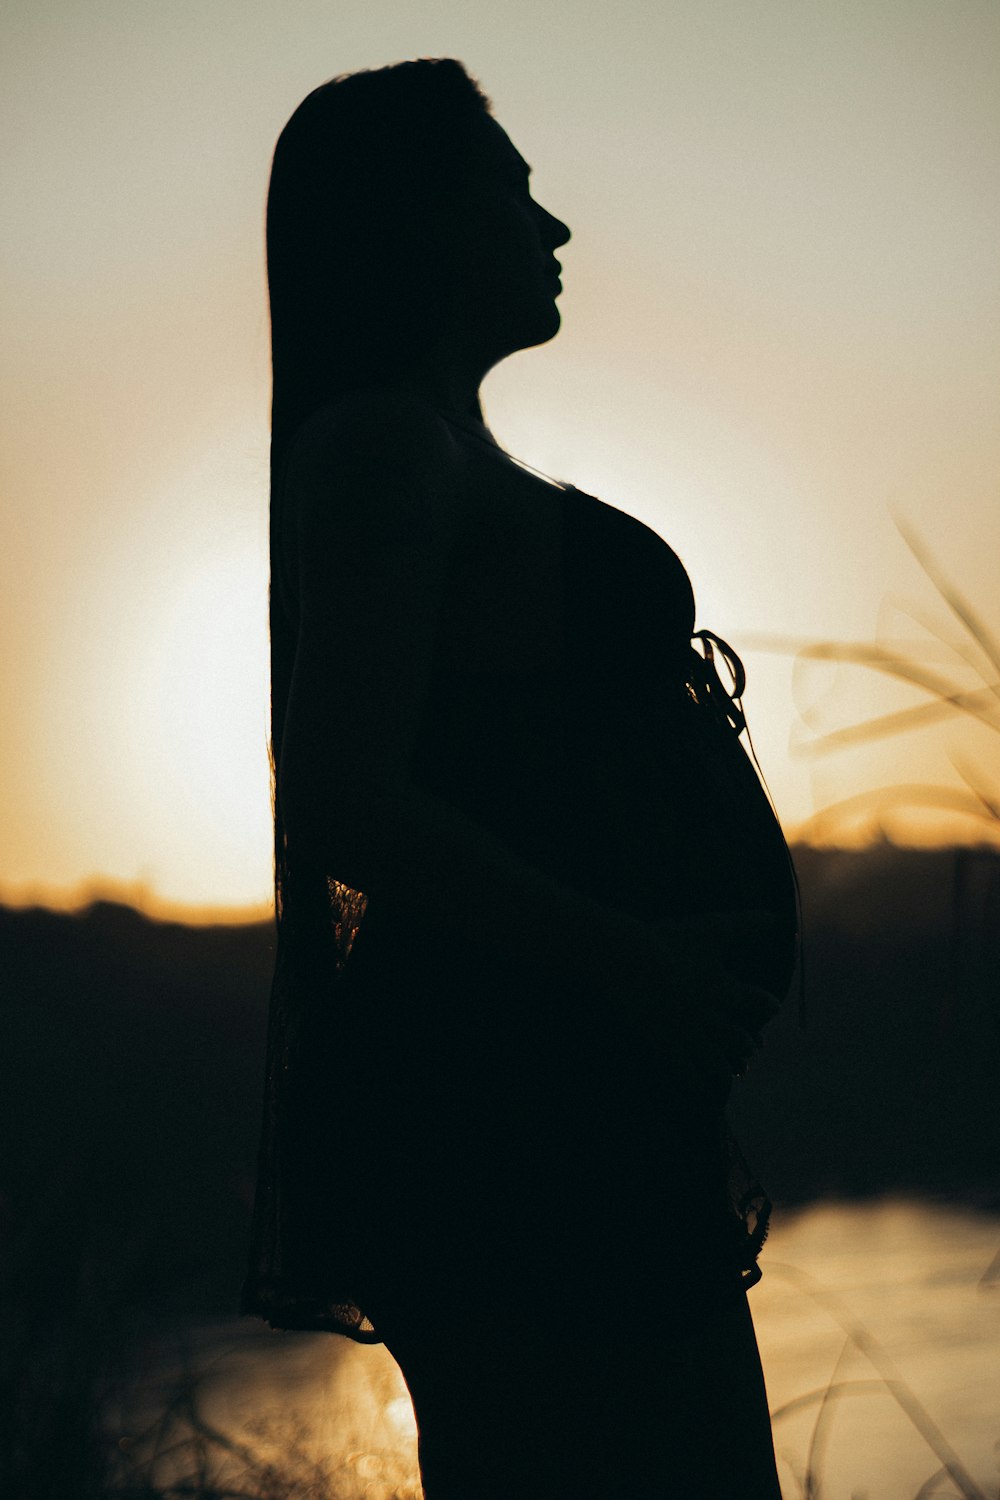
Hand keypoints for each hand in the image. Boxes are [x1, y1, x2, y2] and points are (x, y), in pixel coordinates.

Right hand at [643, 909, 781, 1082]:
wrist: (627, 959)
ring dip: (729, 1068)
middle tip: (754, 1050)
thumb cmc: (671, 940)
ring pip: (717, 1060)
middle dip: (748, 1045)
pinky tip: (699, 1085)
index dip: (768, 1005)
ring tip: (737, 1073)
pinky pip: (686, 1071)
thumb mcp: (712, 928)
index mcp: (725, 989)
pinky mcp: (665, 1044)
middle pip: (739, 1039)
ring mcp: (688, 1034)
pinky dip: (696, 1080)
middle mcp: (712, 1017)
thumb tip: (776, 918)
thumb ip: (745, 925)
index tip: (773, 1009)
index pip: (758, 1002)